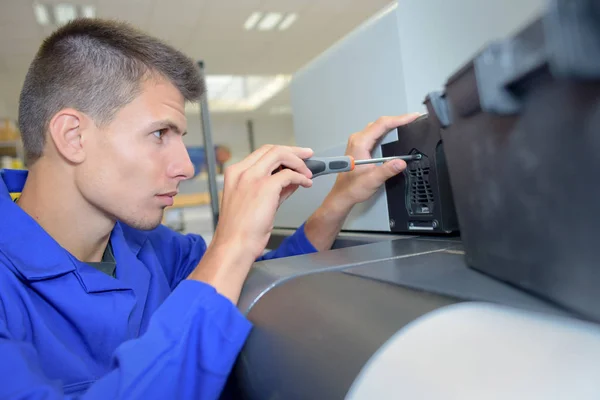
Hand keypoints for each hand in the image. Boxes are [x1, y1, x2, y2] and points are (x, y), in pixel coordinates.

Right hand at [188, 144, 313, 302]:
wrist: (234, 245)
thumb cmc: (240, 231)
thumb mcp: (254, 203)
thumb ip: (272, 189)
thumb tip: (290, 180)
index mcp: (235, 174)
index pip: (261, 153)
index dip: (281, 153)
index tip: (293, 156)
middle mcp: (242, 172)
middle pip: (272, 149)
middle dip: (293, 151)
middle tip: (307, 155)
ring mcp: (252, 177)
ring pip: (280, 154)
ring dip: (298, 162)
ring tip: (308, 172)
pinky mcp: (265, 187)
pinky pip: (289, 174)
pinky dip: (301, 177)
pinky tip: (306, 184)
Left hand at [324, 114, 421, 212]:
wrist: (343, 194)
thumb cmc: (353, 188)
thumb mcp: (373, 180)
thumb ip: (387, 170)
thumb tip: (401, 162)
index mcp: (360, 143)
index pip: (382, 124)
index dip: (399, 119)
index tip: (412, 117)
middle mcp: (357, 139)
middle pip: (380, 123)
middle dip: (398, 119)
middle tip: (413, 119)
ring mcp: (357, 142)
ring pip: (377, 127)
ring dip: (392, 124)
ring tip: (407, 123)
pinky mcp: (359, 146)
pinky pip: (374, 133)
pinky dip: (386, 130)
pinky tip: (394, 132)